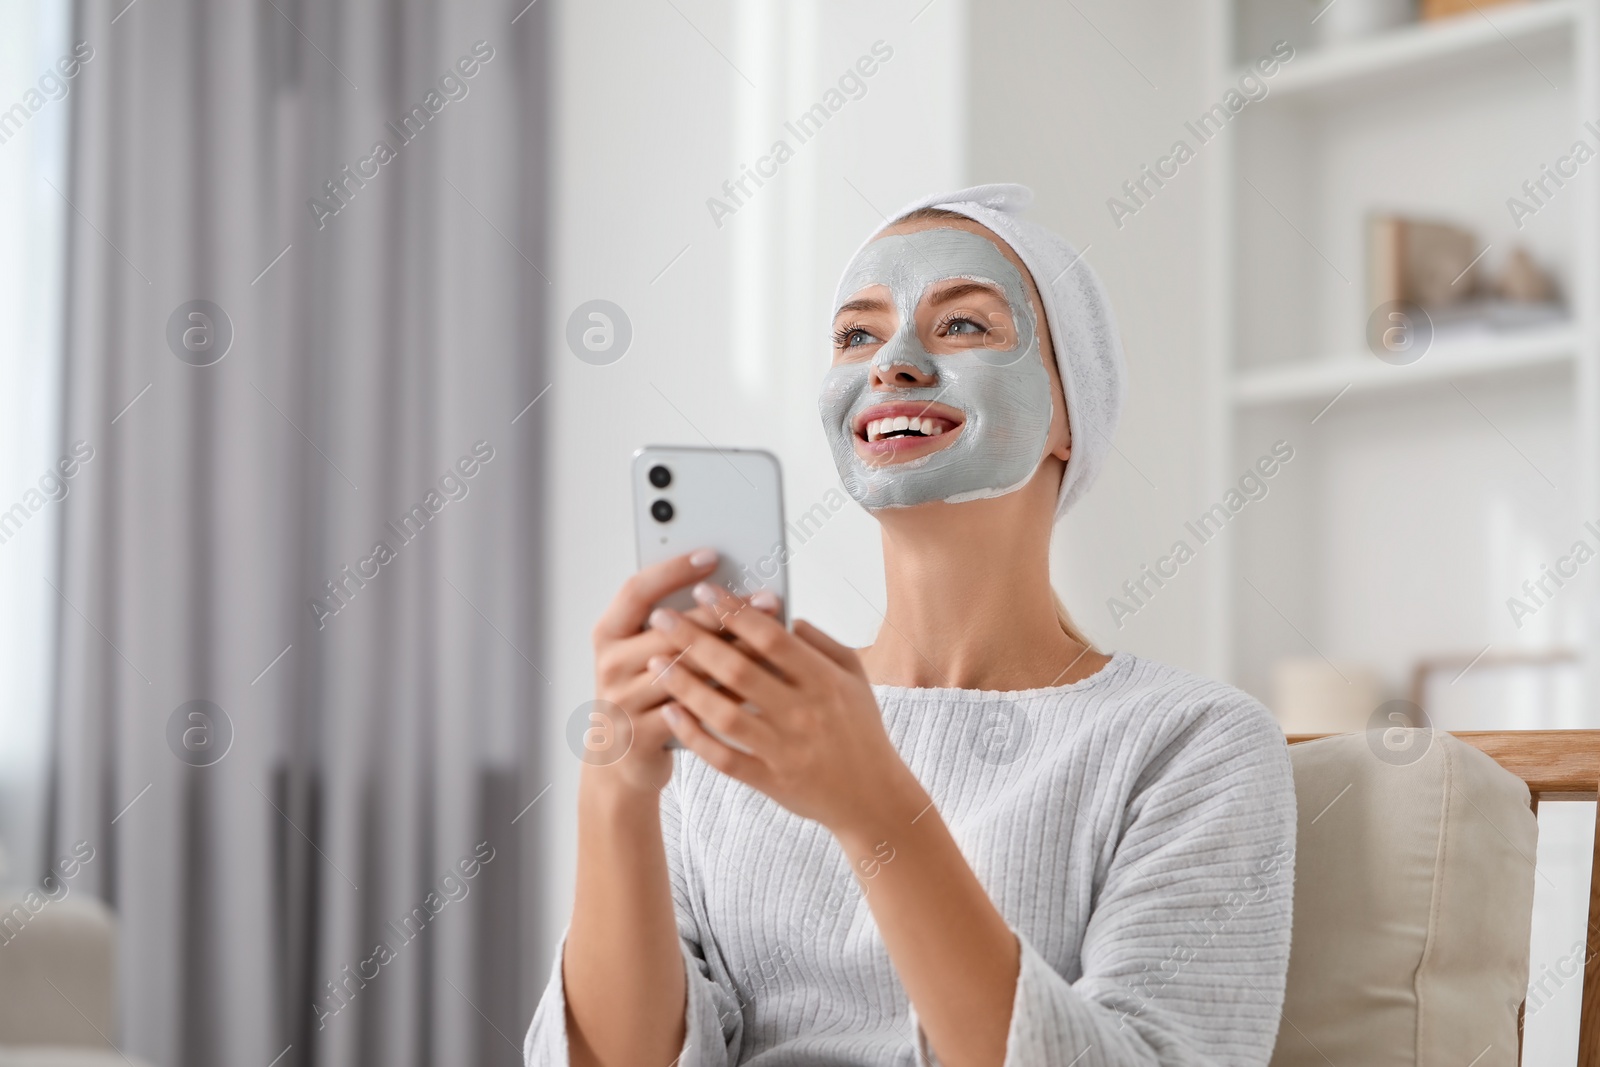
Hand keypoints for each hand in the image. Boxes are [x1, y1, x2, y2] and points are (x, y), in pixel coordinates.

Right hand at [589, 552, 778, 796]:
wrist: (618, 761)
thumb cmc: (641, 694)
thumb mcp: (640, 653)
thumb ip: (669, 625)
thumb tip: (725, 590)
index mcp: (608, 633)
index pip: (637, 590)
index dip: (673, 570)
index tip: (710, 554)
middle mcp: (610, 664)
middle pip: (672, 629)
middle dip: (724, 613)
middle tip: (766, 599)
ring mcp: (624, 701)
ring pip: (689, 670)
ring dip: (735, 653)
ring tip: (772, 640)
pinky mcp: (644, 734)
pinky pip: (695, 709)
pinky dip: (729, 696)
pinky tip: (760, 685)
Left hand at [645, 582, 922, 837]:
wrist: (873, 798)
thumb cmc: (861, 730)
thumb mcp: (855, 677)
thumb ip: (822, 643)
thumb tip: (784, 615)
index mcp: (826, 681)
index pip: (772, 638)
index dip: (735, 612)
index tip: (703, 592)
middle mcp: (804, 713)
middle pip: (739, 670)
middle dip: (694, 640)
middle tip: (661, 619)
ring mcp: (785, 750)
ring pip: (725, 713)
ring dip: (685, 686)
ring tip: (656, 663)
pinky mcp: (770, 780)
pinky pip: (724, 757)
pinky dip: (694, 736)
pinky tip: (672, 714)